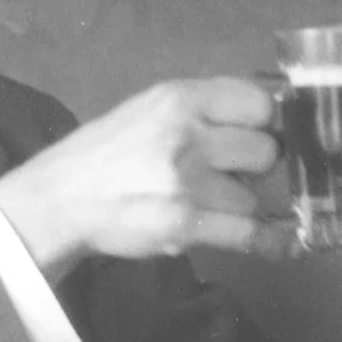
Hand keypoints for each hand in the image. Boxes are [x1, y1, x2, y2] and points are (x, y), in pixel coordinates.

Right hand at [0, 77, 294, 275]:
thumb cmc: (110, 153)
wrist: (60, 198)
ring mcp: (186, 180)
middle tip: (230, 175)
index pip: (259, 103)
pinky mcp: (184, 222)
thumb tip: (271, 119)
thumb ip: (205, 110)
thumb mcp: (152, 110)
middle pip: (265, 151)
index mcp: (180, 98)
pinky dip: (267, 241)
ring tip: (205, 205)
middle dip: (255, 167)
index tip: (260, 135)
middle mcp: (187, 134)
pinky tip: (281, 243)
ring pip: (252, 198)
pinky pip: (249, 233)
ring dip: (238, 206)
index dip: (266, 124)